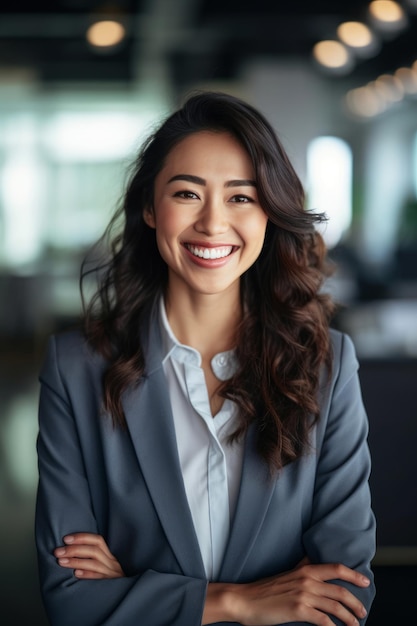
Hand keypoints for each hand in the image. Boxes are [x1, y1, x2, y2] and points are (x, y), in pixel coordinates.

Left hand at [54, 532, 124, 579]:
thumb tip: (69, 550)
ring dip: (76, 561)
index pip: (98, 540)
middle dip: (74, 549)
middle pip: (94, 551)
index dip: (82, 537)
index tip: (66, 539)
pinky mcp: (111, 586)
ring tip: (61, 562)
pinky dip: (87, 574)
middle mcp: (112, 563)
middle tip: (58, 551)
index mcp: (109, 556)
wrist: (128, 595)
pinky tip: (76, 574)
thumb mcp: (104, 567)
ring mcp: (112, 574)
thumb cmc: (109, 580)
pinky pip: (99, 578)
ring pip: (95, 563)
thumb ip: (92, 559)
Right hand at [203, 561, 369, 625]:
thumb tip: (313, 560)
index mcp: (305, 570)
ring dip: (349, 618)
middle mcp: (307, 580)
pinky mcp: (298, 610)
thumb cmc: (265, 589)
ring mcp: (303, 595)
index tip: (365, 582)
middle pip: (340, 590)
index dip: (353, 575)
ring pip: (335, 606)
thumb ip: (303, 567)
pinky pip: (323, 620)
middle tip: (363, 612)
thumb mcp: (287, 573)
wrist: (245, 600)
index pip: (336, 569)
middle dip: (355, 603)